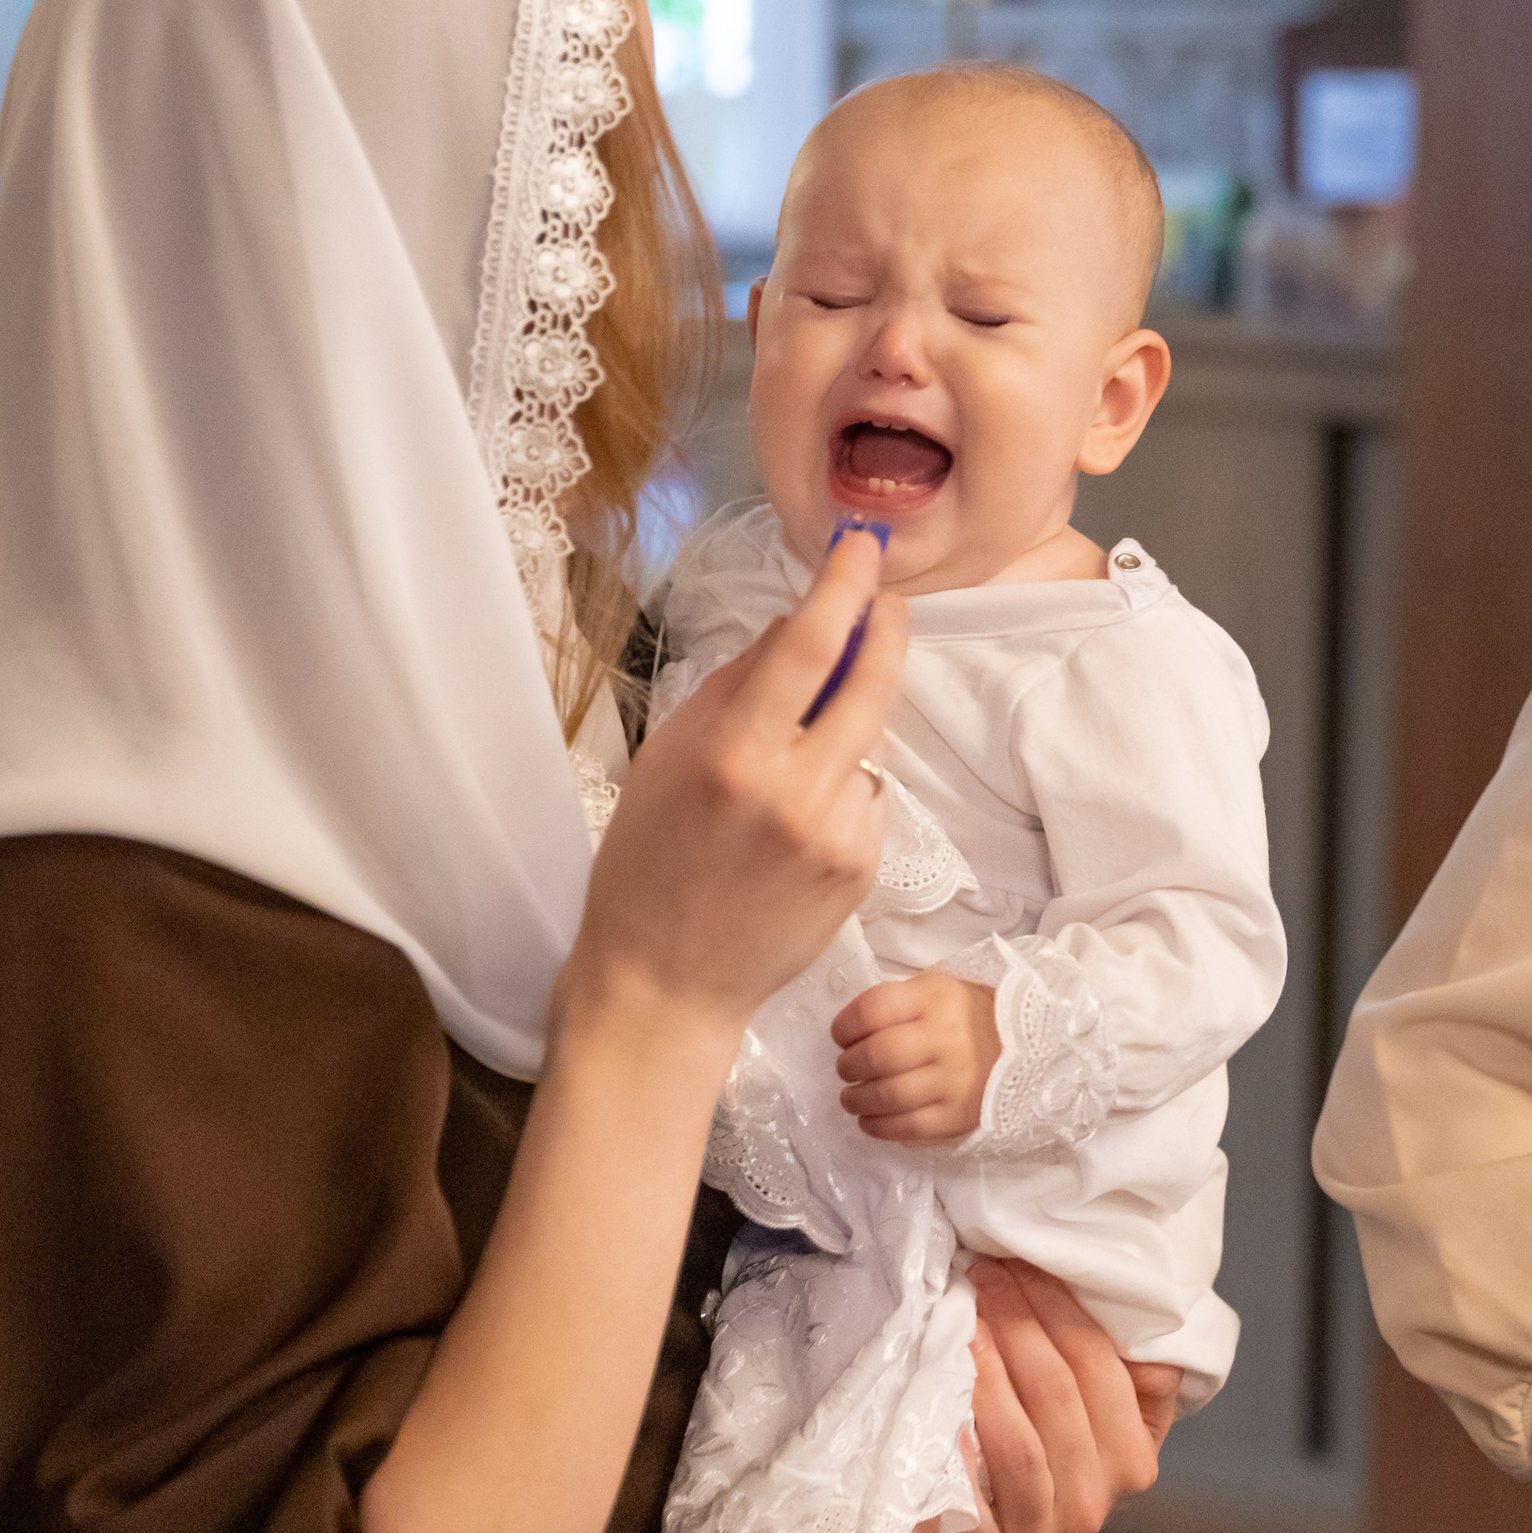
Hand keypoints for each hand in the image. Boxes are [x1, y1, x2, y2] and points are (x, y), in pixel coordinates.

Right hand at [563, 530, 903, 1055]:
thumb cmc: (646, 865)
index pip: (808, 646)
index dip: (842, 587)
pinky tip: (792, 837)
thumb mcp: (666, 757)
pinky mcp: (863, 870)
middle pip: (871, 684)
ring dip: (839, 739)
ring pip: (864, 746)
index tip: (860, 548)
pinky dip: (839, 796)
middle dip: (884, 630)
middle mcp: (795, 792)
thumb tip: (795, 625)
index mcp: (734, 755)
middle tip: (883, 601)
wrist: (665, 983)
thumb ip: (735, 686)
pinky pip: (865, 800)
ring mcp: (838, 835)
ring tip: (777, 789)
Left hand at [832, 973, 1001, 1143]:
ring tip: (852, 1097)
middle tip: (846, 1069)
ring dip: (857, 1100)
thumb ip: (894, 1004)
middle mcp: (948, 1038)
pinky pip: (907, 1127)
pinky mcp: (957, 1115)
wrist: (1023, 1049)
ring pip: (889, 1096)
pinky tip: (869, 1120)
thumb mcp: (935, 991)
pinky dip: (877, 1126)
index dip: (845, 1026)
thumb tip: (848, 1034)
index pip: (874, 1009)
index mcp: (937, 998)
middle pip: (878, 1055)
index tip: (841, 1036)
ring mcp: (955, 1080)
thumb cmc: (963, 1018)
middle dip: (848, 1066)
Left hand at [955, 1257, 1177, 1532]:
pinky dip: (958, 1448)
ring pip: (1021, 1446)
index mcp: (1133, 1461)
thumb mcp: (1099, 1420)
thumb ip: (1128, 1380)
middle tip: (980, 1276)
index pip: (1100, 1368)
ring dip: (987, 1374)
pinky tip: (936, 1400)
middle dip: (1017, 1324)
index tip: (1017, 1263)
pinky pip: (973, 1499)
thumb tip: (1147, 1340)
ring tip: (959, 1323)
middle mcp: (1095, 1505)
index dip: (1058, 1308)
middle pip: (1058, 1397)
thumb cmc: (1045, 1456)